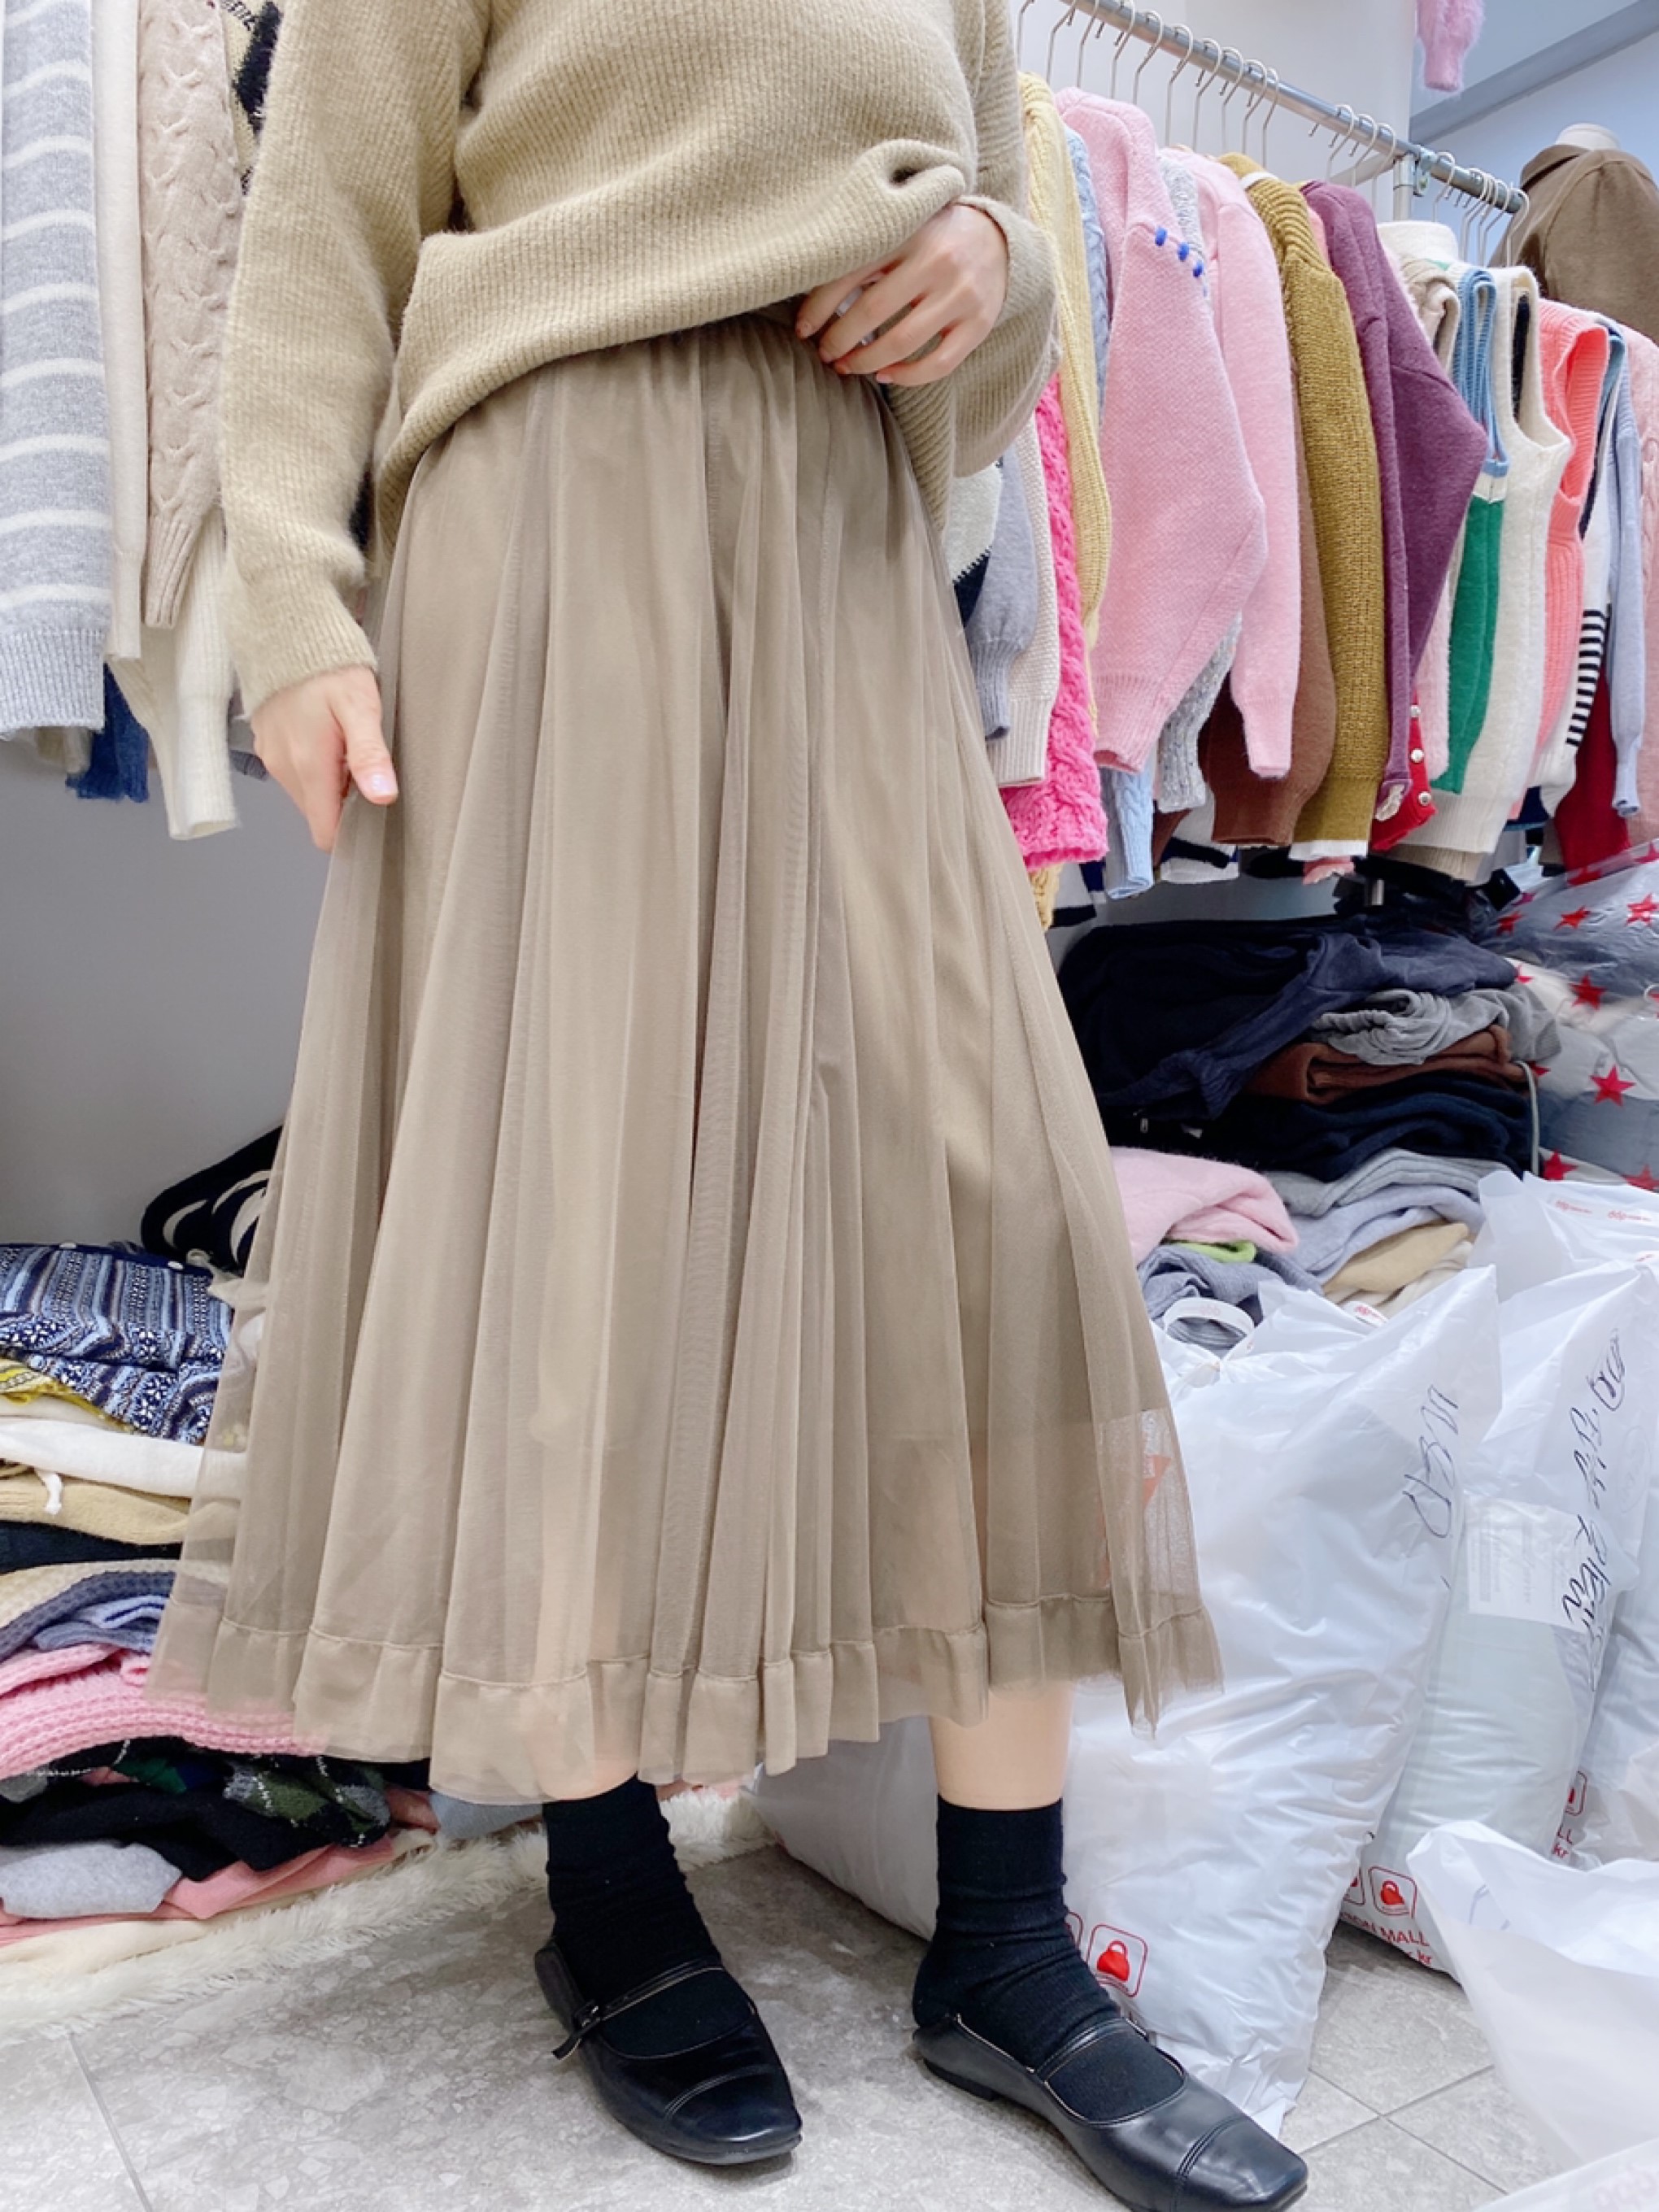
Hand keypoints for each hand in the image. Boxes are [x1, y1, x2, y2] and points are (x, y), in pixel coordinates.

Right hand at [251, 665, 395, 852]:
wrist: (286, 631)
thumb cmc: (328, 667)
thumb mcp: (360, 707)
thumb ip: (369, 755)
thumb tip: (382, 796)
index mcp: (308, 766)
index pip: (325, 832)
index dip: (350, 833)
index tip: (371, 815)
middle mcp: (284, 768)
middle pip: (318, 814)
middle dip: (342, 803)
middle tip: (364, 768)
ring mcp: (272, 757)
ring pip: (307, 793)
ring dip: (328, 783)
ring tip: (345, 747)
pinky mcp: (267, 744)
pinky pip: (293, 772)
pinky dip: (312, 766)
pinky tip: (326, 736)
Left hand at [797, 203, 1009, 388]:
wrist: (997, 238)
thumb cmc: (932, 236)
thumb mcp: (902, 227)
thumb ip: (867, 247)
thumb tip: (809, 291)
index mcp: (908, 231)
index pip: (850, 273)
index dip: (819, 308)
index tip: (803, 329)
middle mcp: (937, 260)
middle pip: (872, 311)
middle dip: (839, 339)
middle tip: (825, 352)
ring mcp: (961, 294)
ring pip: (902, 342)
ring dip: (865, 362)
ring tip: (847, 367)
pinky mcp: (979, 323)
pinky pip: (938, 364)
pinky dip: (907, 377)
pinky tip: (884, 376)